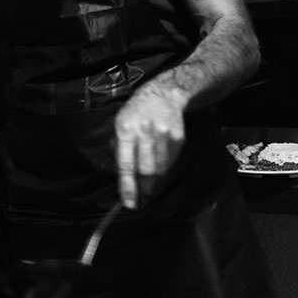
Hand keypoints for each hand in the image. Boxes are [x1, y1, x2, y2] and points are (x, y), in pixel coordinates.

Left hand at [115, 84, 185, 208]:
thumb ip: (119, 149)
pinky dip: (164, 168)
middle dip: (143, 188)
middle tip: (142, 198)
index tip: (129, 203)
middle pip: (145, 169)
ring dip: (154, 180)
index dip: (127, 186)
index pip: (125, 164)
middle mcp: (144, 131)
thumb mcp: (120, 124)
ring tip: (150, 184)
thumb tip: (122, 176)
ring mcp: (163, 134)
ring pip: (159, 168)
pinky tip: (160, 165)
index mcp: (125, 128)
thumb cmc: (135, 113)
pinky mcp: (178, 136)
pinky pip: (170, 161)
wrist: (163, 94)